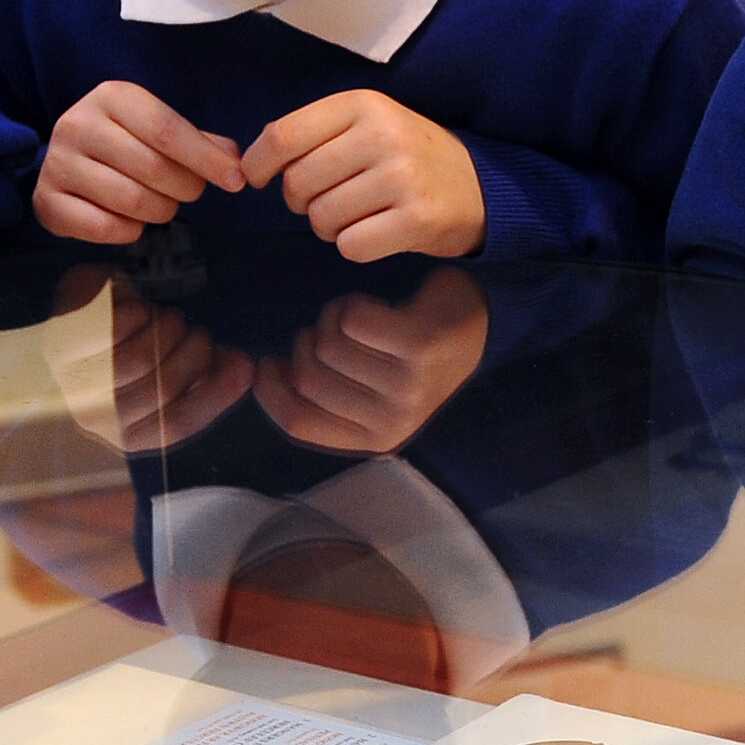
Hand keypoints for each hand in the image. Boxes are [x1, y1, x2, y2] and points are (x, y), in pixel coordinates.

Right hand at [36, 81, 245, 242]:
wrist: (66, 159)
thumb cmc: (124, 142)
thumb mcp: (157, 128)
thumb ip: (199, 142)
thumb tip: (235, 161)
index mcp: (111, 97)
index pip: (167, 130)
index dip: (206, 159)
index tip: (236, 181)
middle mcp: (78, 123)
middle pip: (152, 169)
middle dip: (185, 189)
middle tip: (188, 192)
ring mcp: (58, 163)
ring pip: (132, 201)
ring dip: (160, 211)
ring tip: (160, 204)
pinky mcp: (46, 201)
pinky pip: (105, 228)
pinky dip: (129, 231)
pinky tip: (129, 220)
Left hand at [40, 267, 253, 451]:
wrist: (70, 327)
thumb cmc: (125, 355)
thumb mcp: (169, 370)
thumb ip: (209, 375)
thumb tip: (246, 368)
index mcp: (128, 435)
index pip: (178, 424)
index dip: (217, 394)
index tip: (246, 365)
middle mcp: (98, 419)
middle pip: (163, 387)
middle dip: (193, 352)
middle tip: (196, 332)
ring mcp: (76, 383)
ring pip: (142, 360)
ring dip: (166, 330)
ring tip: (168, 318)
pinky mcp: (61, 347)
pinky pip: (114, 329)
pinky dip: (137, 312)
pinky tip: (138, 308)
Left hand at [239, 91, 485, 261]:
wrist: (479, 186)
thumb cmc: (406, 157)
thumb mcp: (366, 124)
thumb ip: (312, 134)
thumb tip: (251, 163)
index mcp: (363, 104)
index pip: (283, 136)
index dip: (257, 163)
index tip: (255, 177)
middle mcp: (382, 135)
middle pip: (298, 183)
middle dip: (301, 201)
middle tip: (328, 199)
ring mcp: (402, 177)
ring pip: (321, 218)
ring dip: (329, 227)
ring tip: (359, 215)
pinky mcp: (417, 219)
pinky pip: (351, 246)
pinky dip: (355, 247)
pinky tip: (377, 232)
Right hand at [254, 266, 491, 453]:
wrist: (480, 324)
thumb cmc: (415, 357)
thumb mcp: (372, 392)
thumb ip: (325, 397)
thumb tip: (265, 378)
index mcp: (376, 439)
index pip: (300, 423)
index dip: (271, 394)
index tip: (264, 366)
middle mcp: (391, 420)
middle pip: (307, 380)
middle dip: (306, 346)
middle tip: (330, 330)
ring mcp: (406, 385)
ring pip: (326, 345)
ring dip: (330, 320)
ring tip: (356, 319)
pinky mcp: (418, 347)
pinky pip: (351, 319)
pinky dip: (352, 305)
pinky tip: (373, 308)